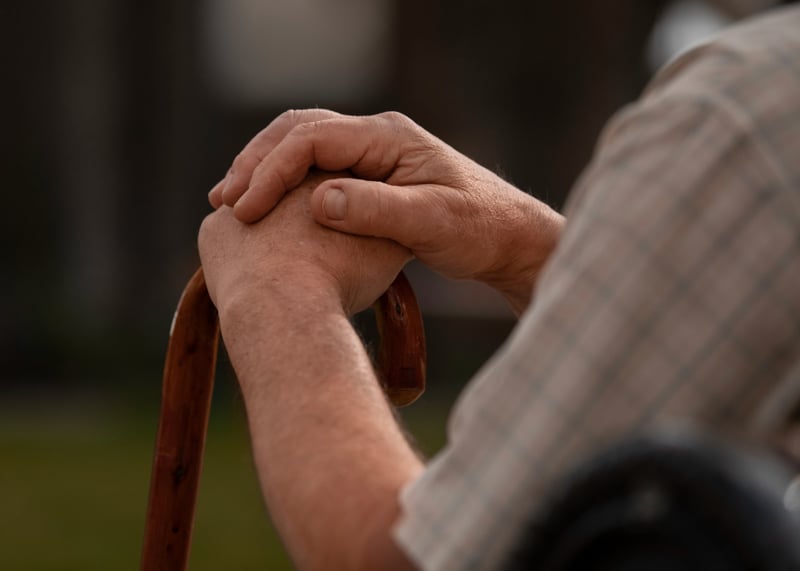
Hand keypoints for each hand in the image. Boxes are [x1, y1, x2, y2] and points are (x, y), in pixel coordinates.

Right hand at [209, 109, 563, 313]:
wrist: (508, 237)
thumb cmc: (479, 228)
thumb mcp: (433, 222)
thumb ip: (378, 210)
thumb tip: (320, 200)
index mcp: (388, 137)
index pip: (312, 138)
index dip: (272, 170)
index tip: (246, 209)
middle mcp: (376, 137)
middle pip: (298, 132)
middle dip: (256, 164)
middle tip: (224, 201)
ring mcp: (372, 155)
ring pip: (302, 148)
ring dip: (265, 171)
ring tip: (232, 203)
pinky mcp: (372, 177)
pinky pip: (316, 170)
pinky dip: (285, 185)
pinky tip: (268, 210)